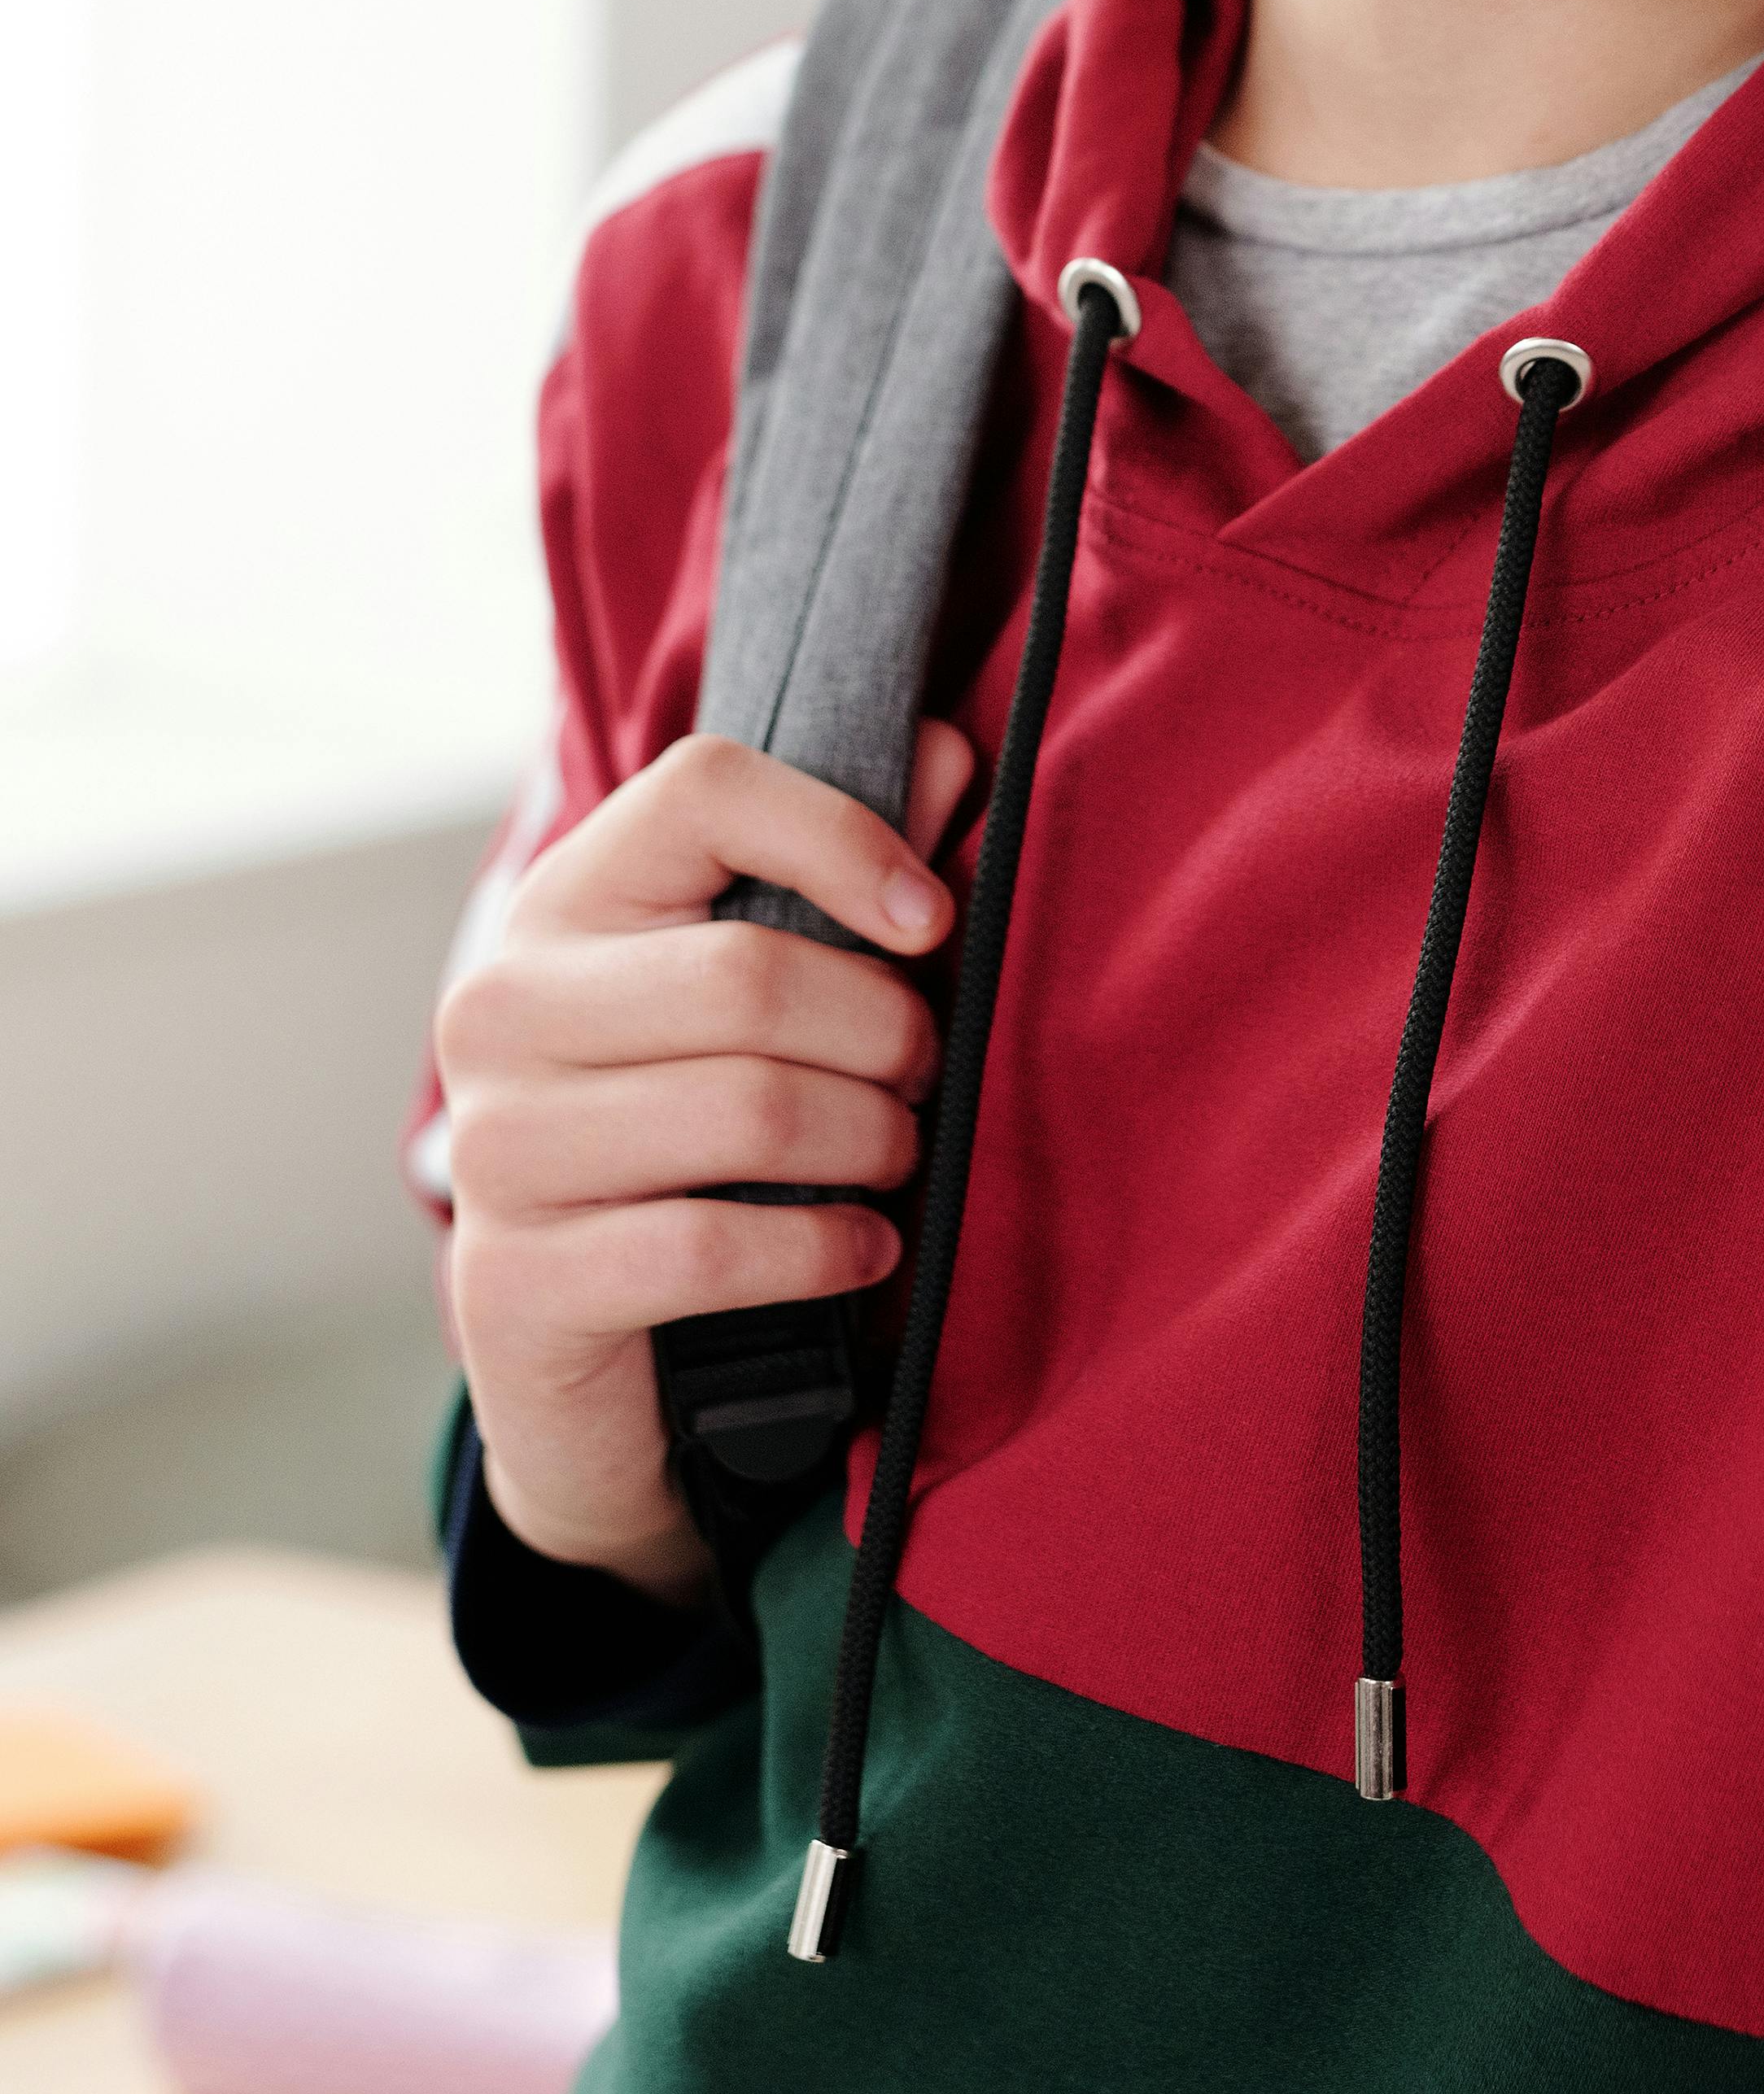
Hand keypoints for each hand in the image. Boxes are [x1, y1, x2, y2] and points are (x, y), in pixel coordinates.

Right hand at [439, 725, 975, 1606]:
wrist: (576, 1345)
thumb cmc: (691, 1132)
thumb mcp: (758, 989)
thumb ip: (840, 865)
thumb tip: (937, 748)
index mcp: (563, 905)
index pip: (702, 788)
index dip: (843, 833)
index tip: (929, 919)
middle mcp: (501, 1008)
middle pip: (750, 973)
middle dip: (884, 1030)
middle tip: (923, 1071)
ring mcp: (494, 1149)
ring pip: (748, 1112)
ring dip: (869, 1141)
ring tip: (895, 1151)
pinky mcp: (516, 1284)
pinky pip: (715, 1248)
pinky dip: (825, 1250)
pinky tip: (864, 1248)